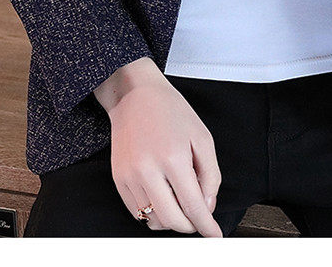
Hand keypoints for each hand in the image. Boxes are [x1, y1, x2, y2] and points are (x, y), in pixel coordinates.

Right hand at [94, 57, 222, 236]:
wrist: (134, 94)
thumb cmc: (170, 111)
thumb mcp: (201, 137)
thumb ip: (210, 175)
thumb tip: (208, 206)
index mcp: (173, 157)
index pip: (193, 206)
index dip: (206, 226)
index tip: (214, 236)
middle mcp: (148, 169)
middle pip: (172, 220)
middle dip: (190, 225)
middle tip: (198, 217)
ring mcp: (129, 175)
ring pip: (153, 220)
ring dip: (171, 220)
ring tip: (179, 202)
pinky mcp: (118, 178)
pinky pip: (136, 212)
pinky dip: (152, 213)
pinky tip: (162, 197)